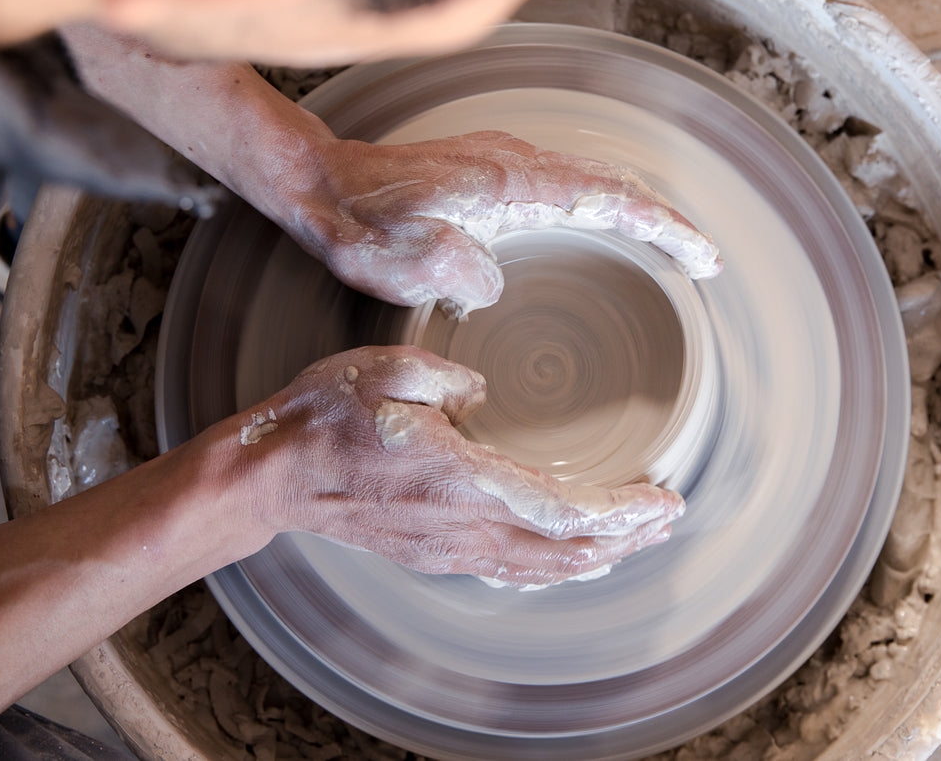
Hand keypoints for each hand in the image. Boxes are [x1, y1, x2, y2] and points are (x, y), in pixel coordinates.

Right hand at [224, 345, 684, 586]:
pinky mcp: (434, 554)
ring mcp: (448, 547)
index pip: (563, 509)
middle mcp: (461, 524)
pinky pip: (509, 570)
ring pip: (540, 568)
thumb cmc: (326, 416)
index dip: (620, 512)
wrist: (273, 474)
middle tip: (668, 519)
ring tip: (636, 540)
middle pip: (564, 550)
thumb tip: (486, 396)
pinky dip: (554, 568)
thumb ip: (450, 379)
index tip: (661, 500)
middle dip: (625, 538)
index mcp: (458, 477)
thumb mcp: (389, 369)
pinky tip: (573, 561)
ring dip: (596, 558)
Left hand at [289, 132, 722, 316]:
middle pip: (612, 184)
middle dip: (665, 219)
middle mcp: (515, 162)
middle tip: (702, 259)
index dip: (662, 227)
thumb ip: (455, 270)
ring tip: (668, 245)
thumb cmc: (354, 225)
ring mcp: (504, 160)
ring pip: (590, 180)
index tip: (702, 255)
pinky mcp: (489, 169)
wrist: (317, 182)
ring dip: (634, 210)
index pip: (606, 199)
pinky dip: (599, 203)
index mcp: (507, 184)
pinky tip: (599, 227)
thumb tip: (494, 282)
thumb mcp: (397, 262)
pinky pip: (564, 181)